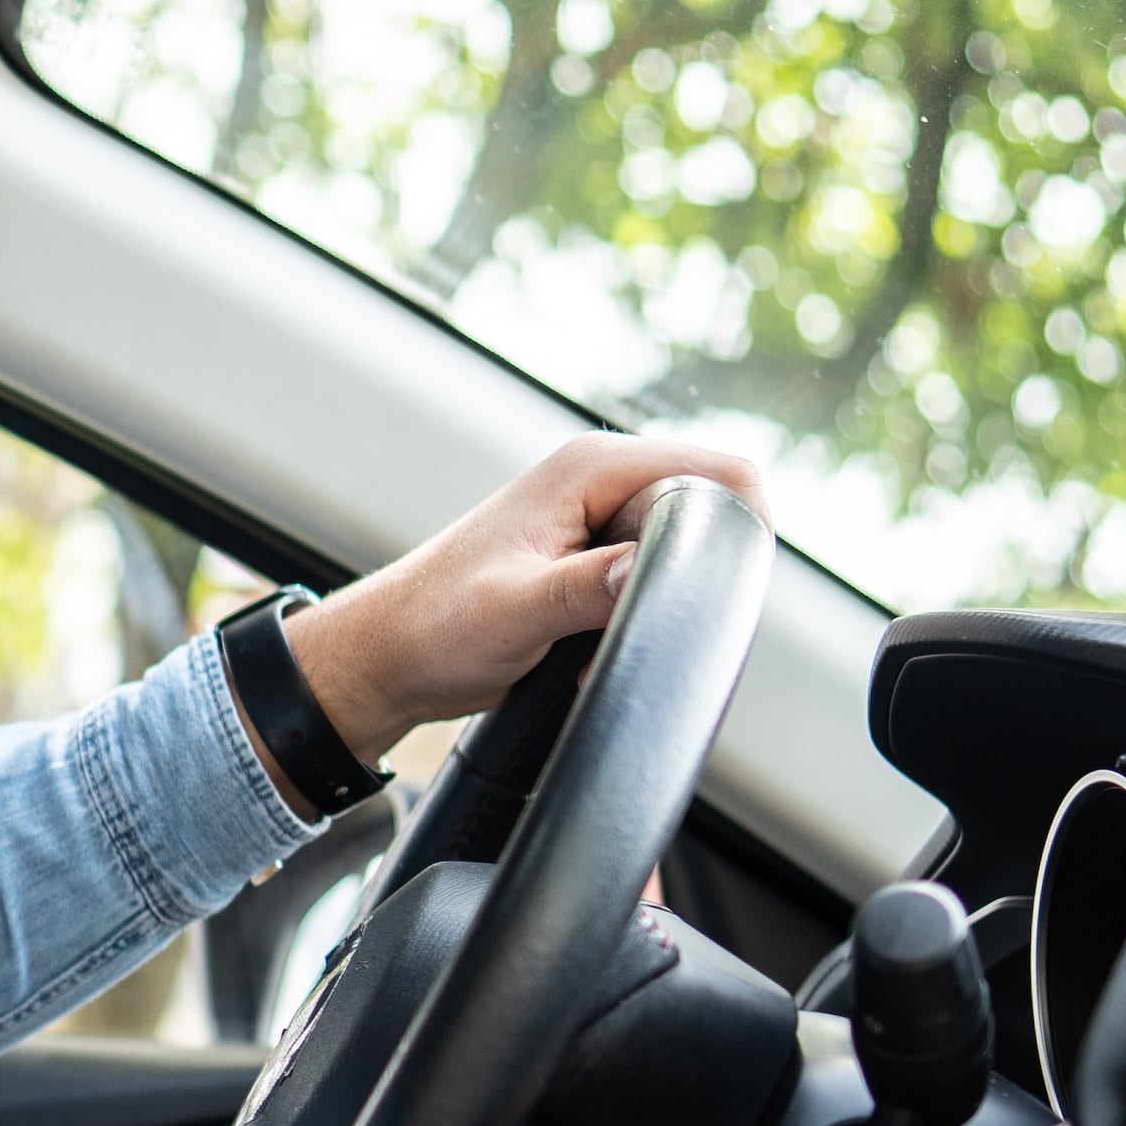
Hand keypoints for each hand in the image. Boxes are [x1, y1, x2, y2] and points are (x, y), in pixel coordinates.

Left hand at [278, 433, 766, 772]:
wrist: (386, 657)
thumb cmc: (433, 627)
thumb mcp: (514, 612)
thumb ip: (585, 589)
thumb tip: (645, 572)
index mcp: (591, 467)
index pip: (721, 472)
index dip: (740, 528)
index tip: (719, 592)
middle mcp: (601, 480)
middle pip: (710, 512)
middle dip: (693, 577)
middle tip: (641, 627)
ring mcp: (598, 518)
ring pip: (682, 553)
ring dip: (660, 605)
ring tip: (599, 643)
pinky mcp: (591, 556)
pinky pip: (649, 579)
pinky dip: (635, 619)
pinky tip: (587, 652)